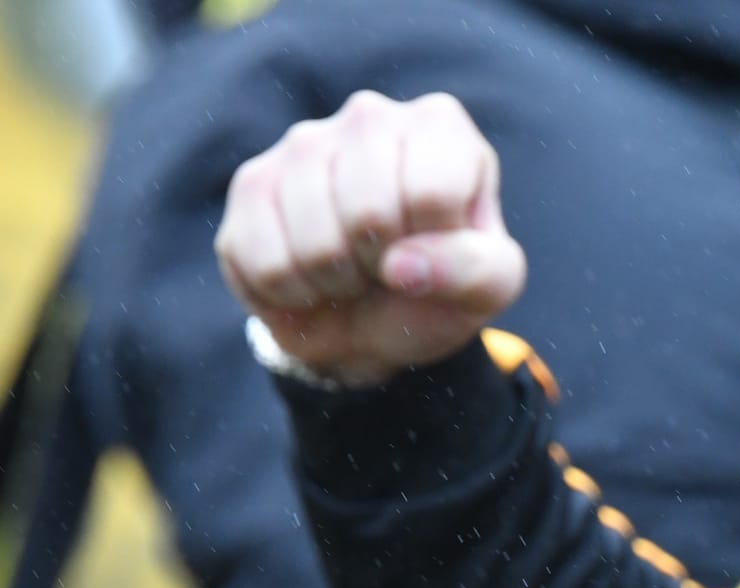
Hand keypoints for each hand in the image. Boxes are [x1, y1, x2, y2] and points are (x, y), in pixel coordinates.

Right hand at [215, 90, 526, 386]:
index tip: (432, 251)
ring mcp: (303, 143)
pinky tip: (306, 274)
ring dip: (334, 284)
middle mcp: (368, 116)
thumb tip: (401, 266)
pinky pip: (265, 262)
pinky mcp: (252, 183)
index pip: (433, 194)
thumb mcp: (487, 287)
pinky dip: (290, 293)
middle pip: (369, 215)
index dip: (433, 249)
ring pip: (315, 244)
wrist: (366, 320)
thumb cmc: (435, 287)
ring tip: (347, 271)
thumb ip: (475, 272)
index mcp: (439, 127)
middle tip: (383, 266)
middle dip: (379, 267)